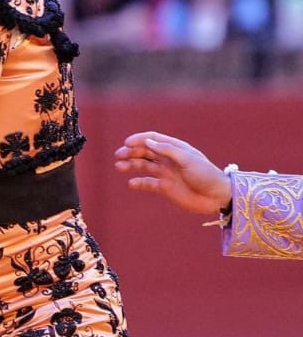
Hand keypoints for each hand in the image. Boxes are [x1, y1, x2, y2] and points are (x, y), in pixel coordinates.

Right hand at [113, 131, 231, 215]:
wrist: (217, 197)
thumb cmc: (205, 174)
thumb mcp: (187, 159)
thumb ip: (167, 150)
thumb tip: (148, 142)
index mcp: (175, 148)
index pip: (153, 139)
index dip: (139, 139)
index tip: (127, 143)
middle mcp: (168, 159)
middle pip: (145, 152)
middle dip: (130, 152)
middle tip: (119, 155)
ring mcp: (166, 173)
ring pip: (143, 166)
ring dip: (130, 165)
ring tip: (119, 167)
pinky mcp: (165, 188)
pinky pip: (148, 183)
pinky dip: (138, 183)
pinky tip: (132, 183)